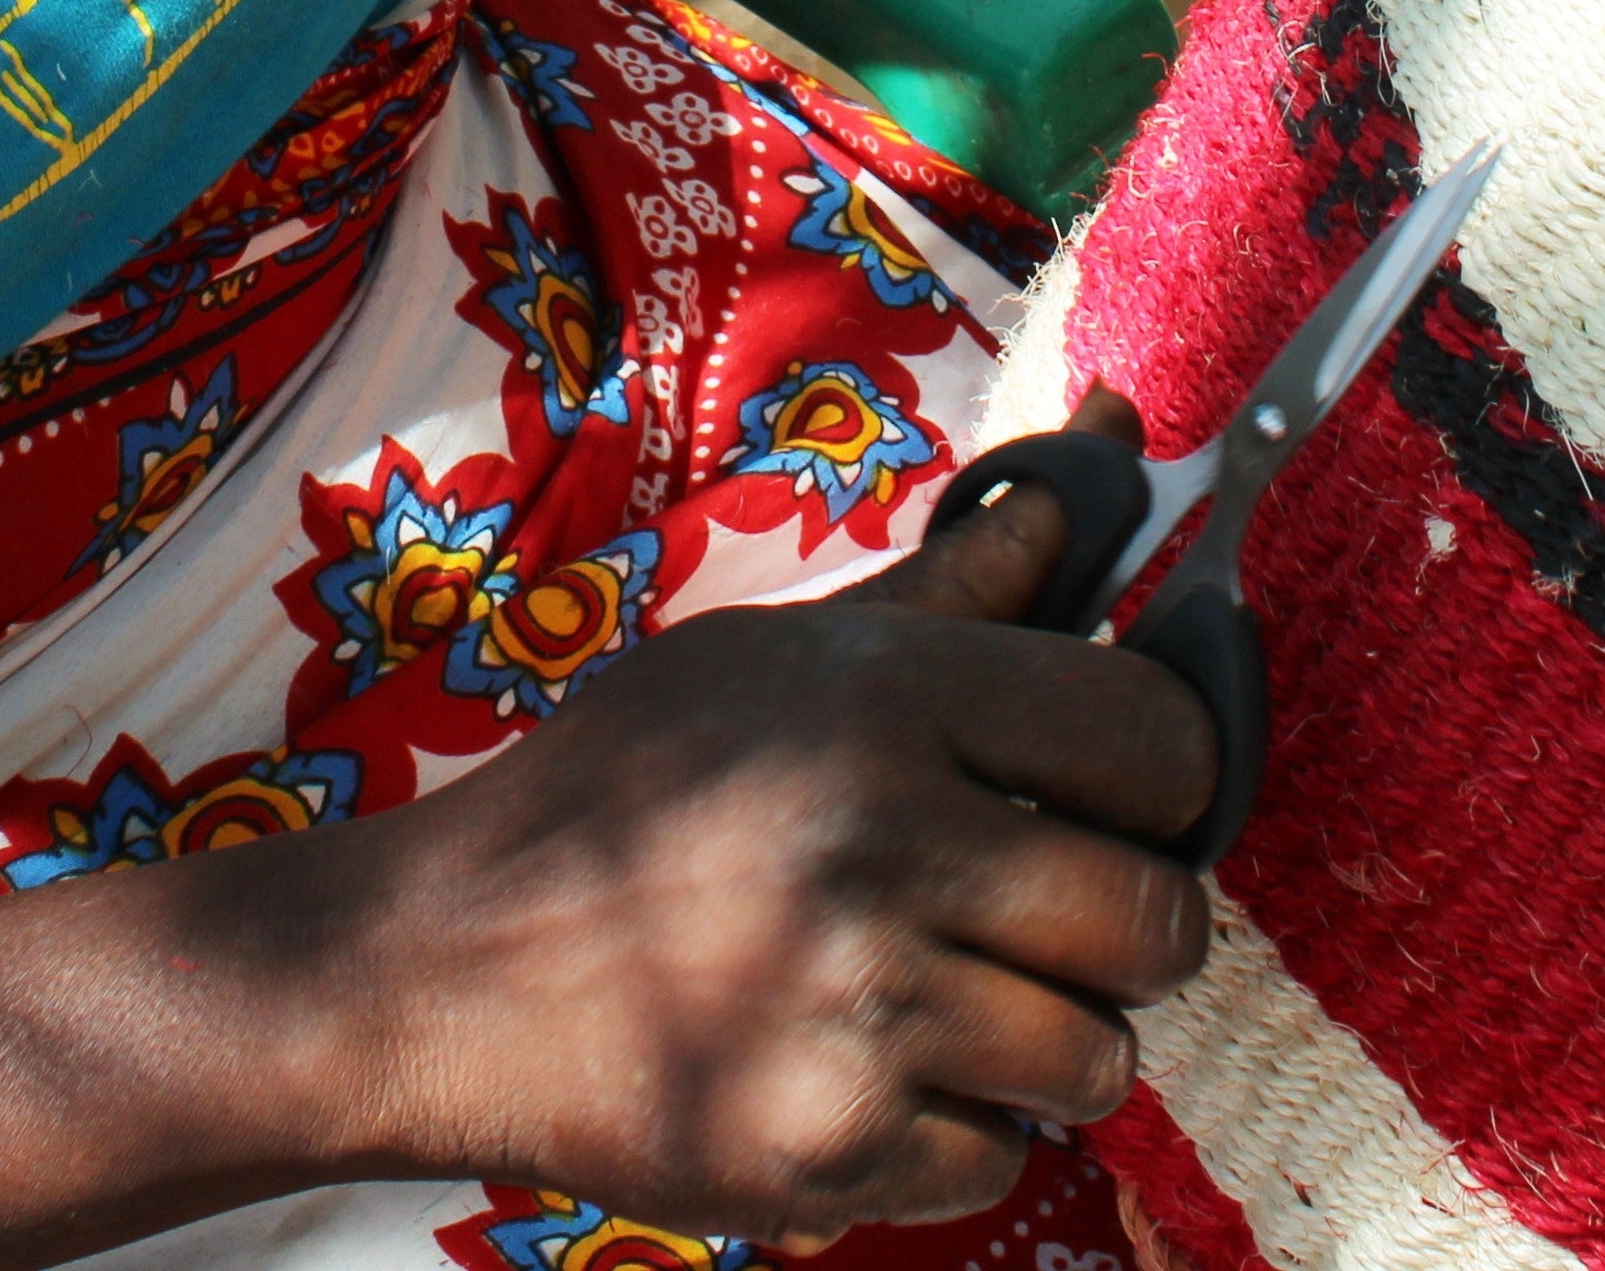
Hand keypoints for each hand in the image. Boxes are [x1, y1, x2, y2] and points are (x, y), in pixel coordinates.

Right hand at [341, 417, 1217, 1242]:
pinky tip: (863, 1069)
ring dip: (1043, 1043)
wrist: (440, 971)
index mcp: (880, 701)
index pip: (1160, 741)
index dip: (1164, 775)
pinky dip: (951, 1133)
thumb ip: (967, 579)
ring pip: (1097, 1058)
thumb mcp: (779, 654)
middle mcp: (880, 844)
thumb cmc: (623, 793)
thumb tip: (1117, 444)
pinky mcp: (830, 1147)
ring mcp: (857, 1007)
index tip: (1114, 796)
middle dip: (1122, 929)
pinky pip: (1000, 1160)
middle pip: (1156, 921)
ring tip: (939, 998)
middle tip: (1041, 918)